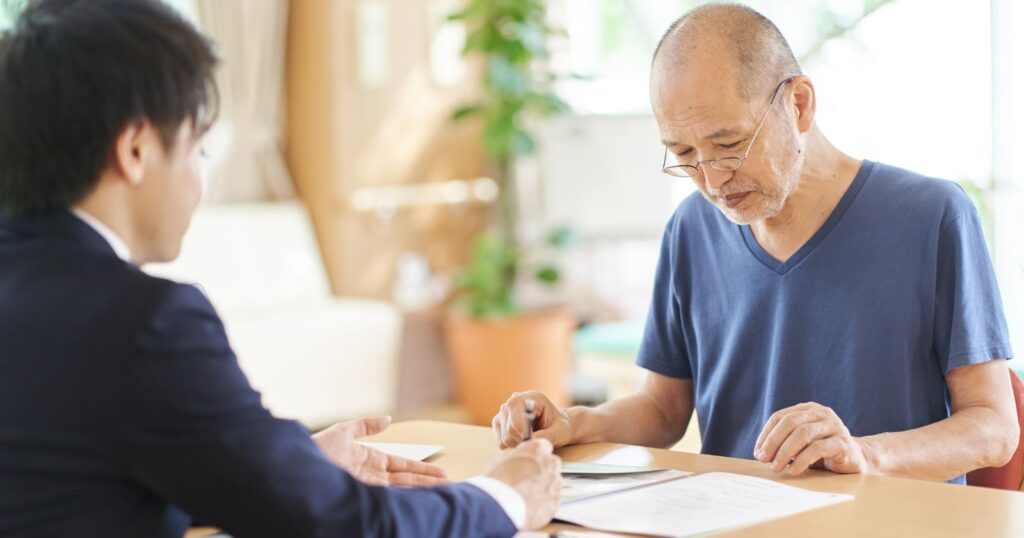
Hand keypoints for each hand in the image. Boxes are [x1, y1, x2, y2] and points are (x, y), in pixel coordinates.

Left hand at [312, 416, 448, 486]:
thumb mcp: (343, 431)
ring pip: (400, 489)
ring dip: (421, 490)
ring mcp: (366, 487)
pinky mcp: (361, 494)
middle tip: (451, 485)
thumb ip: (365, 426)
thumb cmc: (316, 448)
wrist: (295, 465)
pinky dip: (403, 497)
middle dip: (427, 482)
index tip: (441, 473)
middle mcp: (371, 476)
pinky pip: (387, 496)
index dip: (421, 469)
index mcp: (370, 460)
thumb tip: (388, 419)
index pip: (402, 466)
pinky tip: (417, 498)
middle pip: (406, 480)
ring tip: (442, 492)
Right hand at [485, 439, 562, 529]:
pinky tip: (529, 504)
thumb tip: (519, 458)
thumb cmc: (498, 481)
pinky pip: (551, 499)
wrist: (500, 507)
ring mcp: (555, 483)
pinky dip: (543, 502)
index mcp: (538, 448)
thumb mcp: (502, 458)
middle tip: (525, 480)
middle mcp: (551, 463)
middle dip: (541, 470)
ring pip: (552, 482)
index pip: (543, 446)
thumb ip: (517, 455)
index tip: (529, 462)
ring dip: (543, 487)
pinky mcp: (555, 501)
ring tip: (525, 495)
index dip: (535, 455)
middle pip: (550, 464)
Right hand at [492, 391, 572, 448]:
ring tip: (531, 440)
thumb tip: (531, 440)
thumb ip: (548, 435)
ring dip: (519, 444)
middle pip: (510, 428)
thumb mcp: (560, 431)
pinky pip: (501, 442)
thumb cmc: (560, 426)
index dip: (522, 428)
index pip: (514, 408)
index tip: (533, 440)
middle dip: (524, 440)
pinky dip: (512, 447)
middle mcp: (513, 401)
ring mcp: (504, 412)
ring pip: (505, 438)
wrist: (555, 426)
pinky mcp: (499, 423)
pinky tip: (523, 441)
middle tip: (537, 442)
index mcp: (530, 397)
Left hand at [753, 402, 870, 475]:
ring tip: (776, 467)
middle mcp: (822, 413)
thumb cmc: (824, 451)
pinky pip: (818, 449)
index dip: (766, 434)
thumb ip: (785, 441)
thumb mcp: (802, 442)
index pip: (780, 417)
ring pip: (803, 433)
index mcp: (808, 409)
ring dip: (785, 452)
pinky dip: (802, 460)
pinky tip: (793, 470)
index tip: (757, 451)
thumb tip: (760, 453)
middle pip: (790, 422)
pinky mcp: (843, 443)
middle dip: (773, 442)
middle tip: (763, 459)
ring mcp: (834, 426)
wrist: (857, 460)